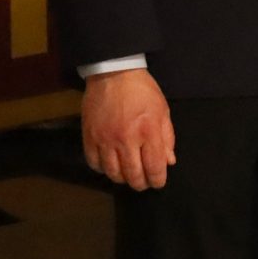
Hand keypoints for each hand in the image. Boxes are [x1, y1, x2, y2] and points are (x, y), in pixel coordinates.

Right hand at [82, 68, 175, 188]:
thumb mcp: (163, 111)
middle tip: (143, 183)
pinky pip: (94, 163)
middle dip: (140, 183)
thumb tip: (168, 162)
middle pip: (132, 174)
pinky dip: (102, 169)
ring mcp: (105, 140)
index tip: (158, 183)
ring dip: (122, 178)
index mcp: (148, 131)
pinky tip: (110, 166)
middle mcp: (126, 139)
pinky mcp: (89, 137)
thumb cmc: (143, 91)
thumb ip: (167, 137)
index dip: (157, 180)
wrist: (114, 75)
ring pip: (112, 173)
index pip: (154, 166)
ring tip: (127, 176)